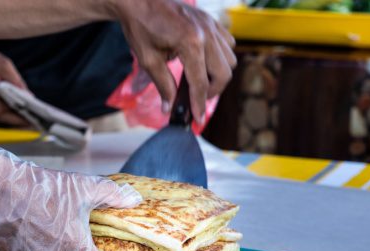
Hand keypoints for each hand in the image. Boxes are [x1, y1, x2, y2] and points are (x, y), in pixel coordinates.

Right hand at [0, 41, 29, 125]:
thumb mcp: (3, 64)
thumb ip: (16, 81)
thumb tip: (29, 98)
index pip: (0, 109)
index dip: (16, 116)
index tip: (32, 120)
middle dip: (17, 119)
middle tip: (35, 122)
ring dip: (11, 117)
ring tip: (29, 118)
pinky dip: (4, 112)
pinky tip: (17, 112)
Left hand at [113, 0, 235, 123]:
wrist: (139, 0)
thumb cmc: (140, 28)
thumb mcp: (148, 60)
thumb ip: (163, 85)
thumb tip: (169, 108)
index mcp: (190, 43)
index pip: (200, 83)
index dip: (199, 105)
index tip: (197, 120)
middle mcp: (206, 33)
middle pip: (224, 73)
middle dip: (212, 91)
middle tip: (196, 99)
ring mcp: (211, 25)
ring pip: (230, 59)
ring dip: (218, 74)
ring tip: (198, 81)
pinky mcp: (211, 21)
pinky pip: (227, 44)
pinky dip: (220, 57)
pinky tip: (202, 62)